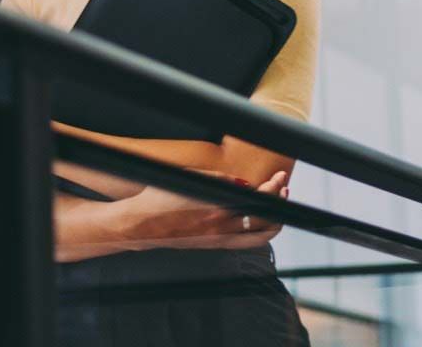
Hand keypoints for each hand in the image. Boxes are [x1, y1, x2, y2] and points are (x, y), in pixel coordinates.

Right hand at [120, 170, 289, 251]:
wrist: (140, 224)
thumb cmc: (159, 199)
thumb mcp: (188, 179)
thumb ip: (218, 180)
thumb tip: (242, 183)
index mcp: (216, 209)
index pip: (258, 199)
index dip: (272, 187)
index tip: (278, 177)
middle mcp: (221, 228)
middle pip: (266, 219)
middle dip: (279, 200)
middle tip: (281, 187)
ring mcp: (219, 240)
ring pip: (260, 236)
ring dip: (274, 219)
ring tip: (277, 205)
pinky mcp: (214, 245)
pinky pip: (247, 242)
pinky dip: (260, 232)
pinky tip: (259, 220)